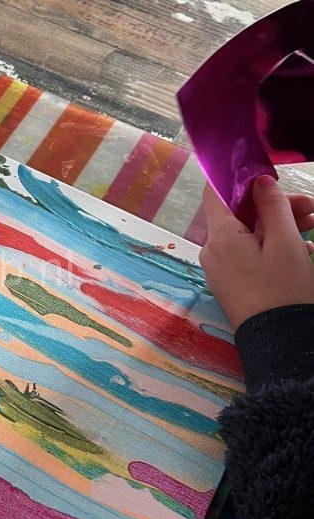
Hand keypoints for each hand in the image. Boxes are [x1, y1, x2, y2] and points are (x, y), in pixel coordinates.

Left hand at [199, 177, 313, 330]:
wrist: (279, 342)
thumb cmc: (283, 289)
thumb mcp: (285, 242)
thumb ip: (272, 206)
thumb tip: (259, 181)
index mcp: (221, 236)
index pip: (214, 193)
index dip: (238, 179)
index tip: (266, 176)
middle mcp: (213, 250)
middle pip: (239, 215)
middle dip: (274, 206)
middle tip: (309, 207)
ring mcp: (221, 268)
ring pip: (248, 235)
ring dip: (278, 226)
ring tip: (312, 225)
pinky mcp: (232, 283)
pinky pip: (248, 255)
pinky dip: (271, 246)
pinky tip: (302, 250)